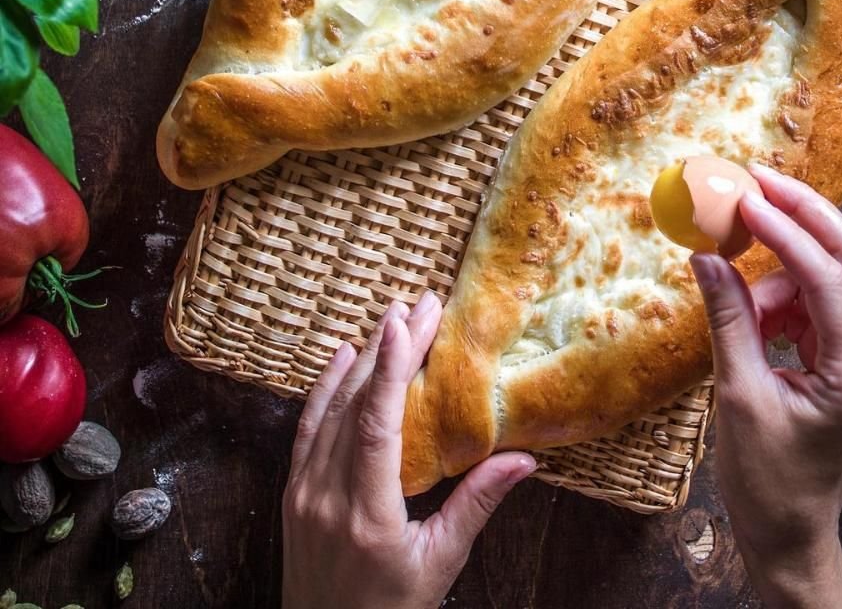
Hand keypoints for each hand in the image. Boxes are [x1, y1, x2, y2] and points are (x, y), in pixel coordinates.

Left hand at [282, 292, 534, 608]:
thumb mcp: (439, 563)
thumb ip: (476, 505)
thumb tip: (523, 459)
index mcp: (367, 515)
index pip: (377, 424)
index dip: (393, 367)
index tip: (408, 322)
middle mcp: (326, 496)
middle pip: (357, 404)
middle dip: (390, 347)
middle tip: (420, 303)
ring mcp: (303, 492)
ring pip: (331, 408)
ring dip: (364, 359)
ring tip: (392, 318)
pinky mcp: (293, 492)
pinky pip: (307, 427)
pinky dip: (326, 386)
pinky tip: (343, 356)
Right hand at [690, 163, 841, 608]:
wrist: (789, 532)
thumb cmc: (767, 480)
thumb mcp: (738, 397)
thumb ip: (727, 321)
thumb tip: (705, 256)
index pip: (829, 278)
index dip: (786, 231)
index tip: (744, 199)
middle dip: (805, 213)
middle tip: (756, 179)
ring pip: (833, 272)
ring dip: (784, 259)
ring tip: (733, 272)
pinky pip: (814, 298)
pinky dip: (780, 289)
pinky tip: (749, 305)